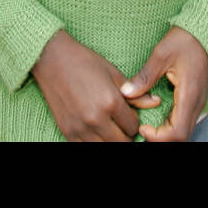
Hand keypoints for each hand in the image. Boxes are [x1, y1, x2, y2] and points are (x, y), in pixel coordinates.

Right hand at [31, 30, 158, 141]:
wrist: (52, 59)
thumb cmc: (84, 62)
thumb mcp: (113, 73)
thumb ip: (136, 93)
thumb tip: (155, 102)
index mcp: (110, 102)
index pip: (133, 127)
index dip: (135, 122)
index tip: (130, 115)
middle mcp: (96, 119)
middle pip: (122, 143)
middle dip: (126, 135)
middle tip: (122, 125)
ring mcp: (80, 128)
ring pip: (105, 147)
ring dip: (111, 140)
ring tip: (109, 128)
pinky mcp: (67, 132)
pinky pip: (86, 148)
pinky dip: (94, 142)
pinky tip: (95, 131)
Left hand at [120, 26, 207, 140]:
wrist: (205, 32)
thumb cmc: (184, 40)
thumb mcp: (161, 54)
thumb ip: (144, 76)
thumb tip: (126, 93)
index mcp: (189, 94)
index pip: (177, 132)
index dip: (158, 137)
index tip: (142, 127)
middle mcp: (197, 103)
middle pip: (182, 136)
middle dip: (160, 138)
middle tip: (141, 128)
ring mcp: (198, 103)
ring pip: (184, 131)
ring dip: (166, 133)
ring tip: (147, 124)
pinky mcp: (196, 100)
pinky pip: (185, 121)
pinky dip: (171, 125)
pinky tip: (157, 117)